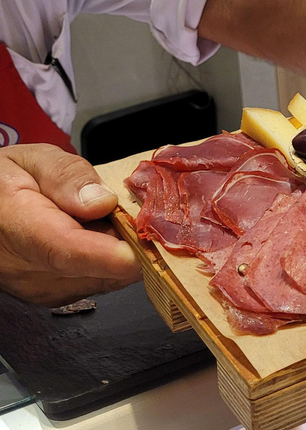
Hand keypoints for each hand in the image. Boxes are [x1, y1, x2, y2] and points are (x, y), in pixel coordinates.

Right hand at [0, 144, 140, 305]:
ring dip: (118, 250)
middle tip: (130, 210)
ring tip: (101, 220)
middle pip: (99, 268)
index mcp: (16, 225)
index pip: (65, 249)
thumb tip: (102, 201)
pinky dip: (108, 260)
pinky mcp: (54, 296)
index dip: (109, 253)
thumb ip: (67, 175)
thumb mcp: (32, 159)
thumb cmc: (5, 183)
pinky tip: (95, 237)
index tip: (142, 247)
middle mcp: (27, 269)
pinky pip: (99, 281)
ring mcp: (41, 288)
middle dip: (127, 241)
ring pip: (106, 278)